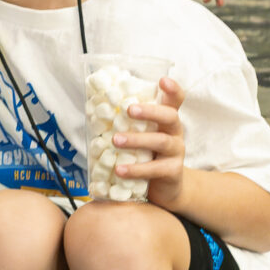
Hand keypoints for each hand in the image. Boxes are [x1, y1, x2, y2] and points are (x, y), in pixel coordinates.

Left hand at [114, 77, 186, 209]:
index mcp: (166, 121)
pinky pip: (155, 169)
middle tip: (129, 110)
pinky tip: (120, 170)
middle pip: (170, 116)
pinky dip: (136, 169)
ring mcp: (176, 153)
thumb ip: (126, 123)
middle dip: (150, 112)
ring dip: (137, 140)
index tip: (162, 80)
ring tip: (115, 141)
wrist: (165, 189)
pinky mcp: (172, 172)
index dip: (172, 89)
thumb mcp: (140, 137)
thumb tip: (93, 106)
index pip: (175, 100)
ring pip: (161, 141)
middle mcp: (175, 133)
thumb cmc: (147, 156)